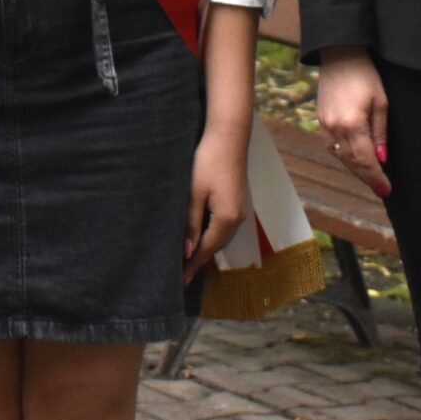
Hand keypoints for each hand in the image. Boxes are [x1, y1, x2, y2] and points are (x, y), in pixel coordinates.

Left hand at [186, 124, 248, 280]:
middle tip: (181, 276)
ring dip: (205, 249)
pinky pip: (223, 227)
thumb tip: (188, 252)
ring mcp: (240, 210)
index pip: (205, 250)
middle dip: (198, 261)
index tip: (181, 282)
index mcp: (226, 219)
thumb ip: (191, 223)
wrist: (228, 136)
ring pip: (220, 237)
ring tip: (187, 261)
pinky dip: (210, 236)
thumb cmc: (207, 161)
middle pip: (215, 247)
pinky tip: (199, 237)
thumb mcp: (194, 193)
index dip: (192, 266)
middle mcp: (237, 219)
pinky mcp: (237, 202)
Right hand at [315, 48, 392, 196]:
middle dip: (367, 177)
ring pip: (341, 157)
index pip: (365, 160)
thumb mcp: (381, 103)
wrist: (339, 55)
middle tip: (381, 189)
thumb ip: (380, 133)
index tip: (386, 190)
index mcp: (352, 124)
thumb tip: (381, 159)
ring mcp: (324, 125)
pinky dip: (345, 157)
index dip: (376, 177)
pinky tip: (355, 159)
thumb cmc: (365, 76)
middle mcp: (334, 128)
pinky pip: (332, 147)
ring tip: (371, 177)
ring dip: (356, 169)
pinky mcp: (320, 121)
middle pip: (352, 162)